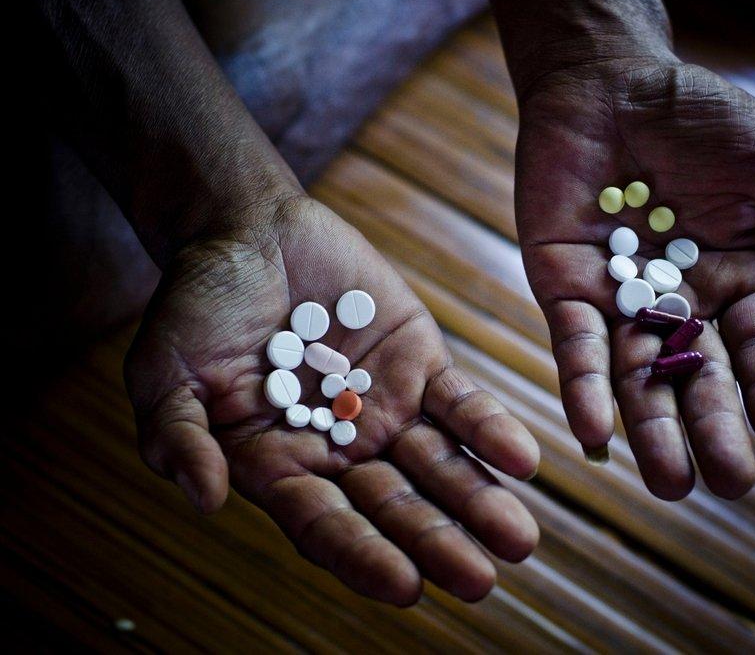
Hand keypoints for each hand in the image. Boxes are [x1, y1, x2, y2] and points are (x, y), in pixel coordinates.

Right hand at [125, 195, 539, 604]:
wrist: (246, 232)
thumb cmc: (198, 307)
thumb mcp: (166, 374)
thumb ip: (181, 438)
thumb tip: (206, 499)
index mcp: (282, 465)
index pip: (326, 524)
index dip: (363, 556)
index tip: (406, 588)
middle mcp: (341, 449)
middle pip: (394, 506)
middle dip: (437, 544)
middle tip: (479, 582)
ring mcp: (385, 408)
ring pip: (438, 464)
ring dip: (478, 501)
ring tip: (517, 539)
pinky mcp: (419, 364)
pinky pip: (460, 404)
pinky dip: (489, 429)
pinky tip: (522, 459)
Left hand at [513, 58, 754, 498]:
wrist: (610, 80)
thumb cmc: (697, 114)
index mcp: (732, 277)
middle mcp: (675, 300)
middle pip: (697, 376)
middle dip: (713, 429)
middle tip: (730, 485)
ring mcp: (617, 299)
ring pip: (636, 377)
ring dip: (650, 429)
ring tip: (669, 484)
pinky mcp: (563, 287)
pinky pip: (575, 346)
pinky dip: (583, 388)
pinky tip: (593, 433)